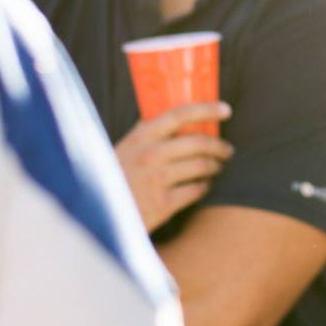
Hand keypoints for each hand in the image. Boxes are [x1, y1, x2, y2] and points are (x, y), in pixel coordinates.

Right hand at [114, 101, 232, 231]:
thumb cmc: (113, 179)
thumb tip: (178, 118)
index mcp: (141, 137)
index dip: (206, 110)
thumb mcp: (124, 149)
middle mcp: (150, 155)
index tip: (226, 109)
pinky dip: (205, 186)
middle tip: (227, 150)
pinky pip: (197, 190)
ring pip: (202, 166)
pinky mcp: (163, 204)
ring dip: (215, 166)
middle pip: (198, 143)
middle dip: (219, 145)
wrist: (98, 215)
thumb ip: (148, 135)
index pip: (180, 115)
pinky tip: (203, 186)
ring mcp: (157, 180)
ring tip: (216, 167)